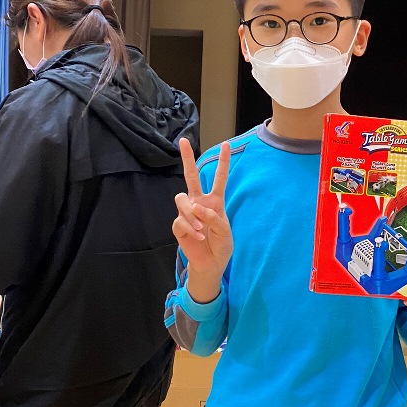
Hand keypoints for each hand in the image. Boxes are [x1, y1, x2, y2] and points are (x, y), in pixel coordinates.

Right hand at [173, 139, 233, 300]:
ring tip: (200, 229)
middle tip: (184, 142)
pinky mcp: (179, 225)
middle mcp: (199, 203)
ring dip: (191, 213)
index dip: (223, 162)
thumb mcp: (225, 232)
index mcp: (215, 201)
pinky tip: (197, 237)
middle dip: (187, 159)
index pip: (219, 178)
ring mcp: (188, 213)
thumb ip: (214, 218)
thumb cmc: (221, 246)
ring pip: (182, 199)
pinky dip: (190, 228)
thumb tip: (197, 208)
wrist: (210, 263)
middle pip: (191, 176)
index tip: (227, 145)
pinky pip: (180, 220)